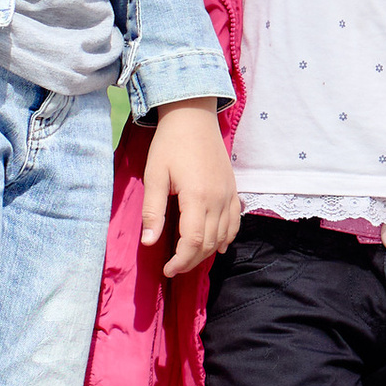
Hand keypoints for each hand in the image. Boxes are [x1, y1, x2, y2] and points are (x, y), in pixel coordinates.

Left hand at [140, 100, 239, 280]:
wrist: (193, 116)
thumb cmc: (169, 144)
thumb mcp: (155, 175)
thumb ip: (153, 211)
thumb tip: (150, 242)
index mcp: (197, 197)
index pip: (194, 242)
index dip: (181, 261)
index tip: (166, 270)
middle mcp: (218, 199)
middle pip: (210, 243)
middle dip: (191, 261)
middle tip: (173, 267)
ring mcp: (229, 194)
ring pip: (224, 236)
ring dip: (207, 252)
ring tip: (189, 258)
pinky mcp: (233, 189)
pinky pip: (235, 222)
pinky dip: (227, 238)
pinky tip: (217, 245)